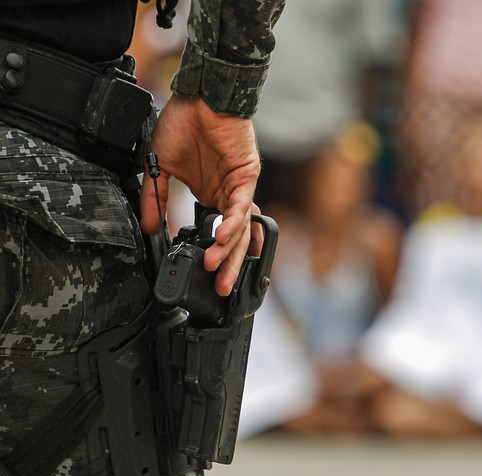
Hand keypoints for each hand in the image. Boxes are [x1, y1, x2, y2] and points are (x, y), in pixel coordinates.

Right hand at [141, 96, 261, 295]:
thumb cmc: (184, 124)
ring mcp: (239, 188)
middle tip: (221, 289)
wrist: (198, 96)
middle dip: (227, 266)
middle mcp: (228, 196)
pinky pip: (242, 206)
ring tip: (215, 268)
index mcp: (211, 196)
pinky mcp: (247, 176)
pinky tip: (223, 239)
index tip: (202, 276)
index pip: (216, 234)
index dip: (212, 255)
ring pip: (240, 228)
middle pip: (234, 240)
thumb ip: (156, 198)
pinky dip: (232, 224)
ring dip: (228, 250)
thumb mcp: (161, 167)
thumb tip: (150, 228)